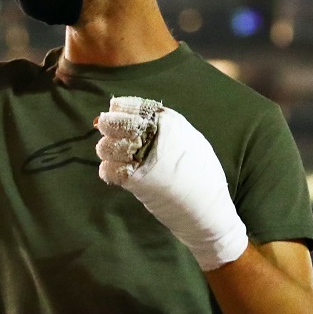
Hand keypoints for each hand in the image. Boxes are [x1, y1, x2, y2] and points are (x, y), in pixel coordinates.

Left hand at [96, 97, 247, 270]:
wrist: (206, 207)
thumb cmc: (202, 173)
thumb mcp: (190, 138)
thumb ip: (167, 126)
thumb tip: (139, 118)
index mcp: (169, 123)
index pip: (135, 106)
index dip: (121, 106)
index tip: (114, 107)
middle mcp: (153, 137)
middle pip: (116, 124)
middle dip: (108, 124)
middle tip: (105, 127)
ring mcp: (142, 159)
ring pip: (108, 147)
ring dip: (107, 149)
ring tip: (112, 153)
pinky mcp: (134, 181)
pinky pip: (109, 170)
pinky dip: (108, 170)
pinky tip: (115, 171)